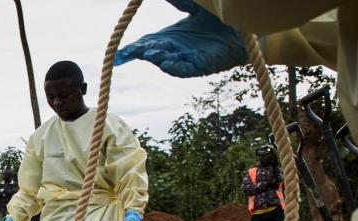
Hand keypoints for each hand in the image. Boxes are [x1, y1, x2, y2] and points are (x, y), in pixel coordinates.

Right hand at [115, 0, 244, 77]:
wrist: (245, 27)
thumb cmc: (221, 17)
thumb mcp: (196, 6)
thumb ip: (180, 1)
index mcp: (172, 36)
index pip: (147, 42)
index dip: (133, 48)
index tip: (120, 53)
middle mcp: (176, 49)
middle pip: (152, 52)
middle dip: (141, 52)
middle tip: (132, 50)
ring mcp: (187, 59)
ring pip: (165, 61)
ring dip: (156, 58)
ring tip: (150, 52)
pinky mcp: (200, 67)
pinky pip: (182, 70)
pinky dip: (173, 67)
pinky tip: (165, 62)